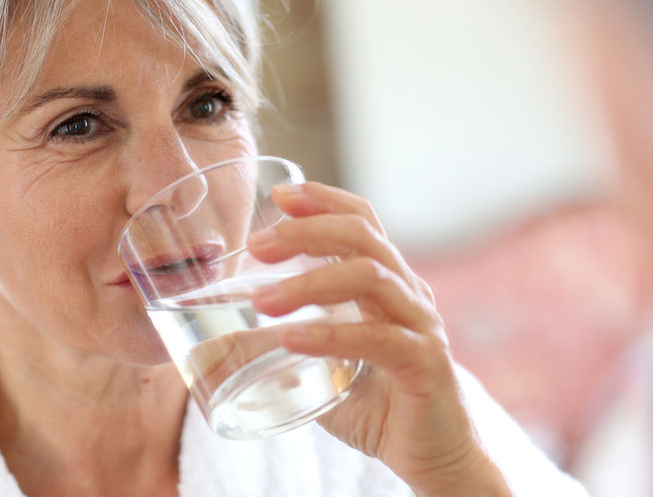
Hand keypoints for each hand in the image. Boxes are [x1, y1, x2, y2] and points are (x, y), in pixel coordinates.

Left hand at [247, 182, 511, 495]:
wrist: (435, 456)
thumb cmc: (378, 407)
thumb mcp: (321, 368)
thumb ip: (281, 348)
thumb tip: (216, 345)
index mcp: (387, 283)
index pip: (362, 220)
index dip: (324, 199)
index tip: (279, 195)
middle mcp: (408, 293)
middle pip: (362, 236)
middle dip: (306, 231)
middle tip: (257, 246)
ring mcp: (420, 325)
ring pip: (369, 277)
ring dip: (310, 281)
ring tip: (262, 301)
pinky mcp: (424, 364)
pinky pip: (378, 337)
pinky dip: (330, 334)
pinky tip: (292, 338)